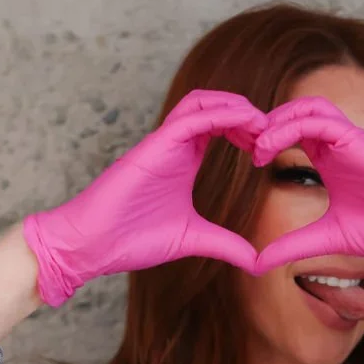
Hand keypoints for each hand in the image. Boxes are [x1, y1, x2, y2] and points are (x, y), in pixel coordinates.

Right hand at [22, 90, 267, 305]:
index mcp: (183, 159)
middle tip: (272, 132)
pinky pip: (190, 120)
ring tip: (262, 122)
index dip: (247, 129)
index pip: (218, 126)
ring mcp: (161, 143)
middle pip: (213, 106)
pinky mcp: (152, 147)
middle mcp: (173, 145)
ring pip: (201, 102)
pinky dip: (220, 115)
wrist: (91, 245)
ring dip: (235, 106)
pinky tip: (245, 123)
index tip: (269, 148)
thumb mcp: (192, 239)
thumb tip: (256, 261)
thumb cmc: (130, 239)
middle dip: (246, 113)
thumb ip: (225, 244)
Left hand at [249, 97, 363, 278]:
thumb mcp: (330, 240)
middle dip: (258, 125)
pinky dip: (290, 128)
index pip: (287, 136)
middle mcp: (338, 143)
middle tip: (230, 143)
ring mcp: (351, 138)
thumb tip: (257, 263)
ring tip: (250, 147)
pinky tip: (268, 151)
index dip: (258, 142)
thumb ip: (295, 246)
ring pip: (303, 108)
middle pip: (290, 114)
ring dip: (272, 122)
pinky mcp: (362, 141)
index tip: (233, 161)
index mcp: (330, 160)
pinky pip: (320, 121)